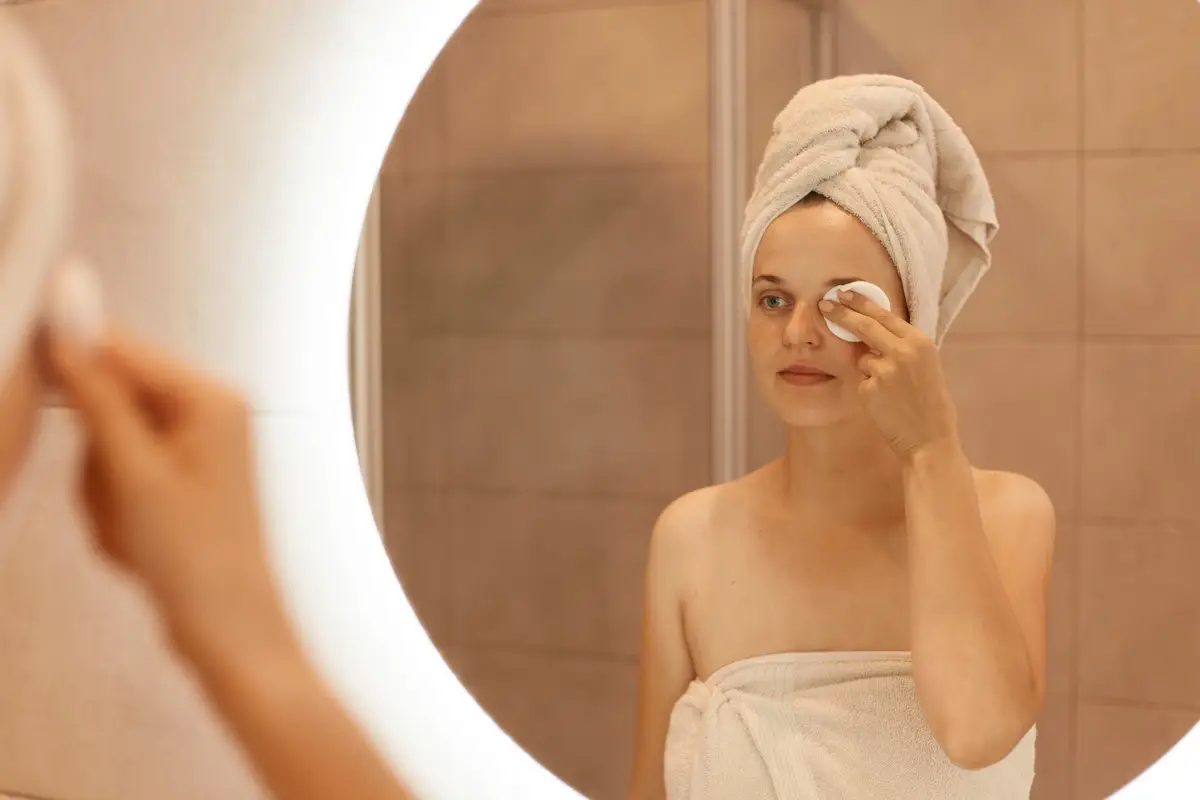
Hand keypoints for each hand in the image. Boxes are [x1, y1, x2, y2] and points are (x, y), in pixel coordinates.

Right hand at [48, 327, 289, 655]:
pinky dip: (115, 510)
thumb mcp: (134, 473)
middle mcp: (210, 412)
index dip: (71, 361)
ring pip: (108, 446)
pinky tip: (137, 543)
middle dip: (96, 458)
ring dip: (103, 492)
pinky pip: (121, 477)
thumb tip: (68, 328)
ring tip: (130, 530)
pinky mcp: (181, 479)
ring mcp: (196, 447)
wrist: (227, 625)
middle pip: (112, 403)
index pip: (123, 350)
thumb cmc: (195, 555)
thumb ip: (98, 396)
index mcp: (210, 398)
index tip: (28, 368)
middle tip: (115, 502)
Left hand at [819, 290, 959, 459]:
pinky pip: (861, 380)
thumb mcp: (925, 365)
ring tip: (892, 391)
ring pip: (862, 358)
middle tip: (824, 303)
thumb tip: (874, 330)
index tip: (844, 293)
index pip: (885, 315)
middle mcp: (902, 351)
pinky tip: (885, 403)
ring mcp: (884, 370)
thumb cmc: (930, 403)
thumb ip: (903, 346)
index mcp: (920, 342)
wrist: (930, 438)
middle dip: (842, 313)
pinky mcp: (869, 388)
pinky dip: (869, 389)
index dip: (862, 303)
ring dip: (869, 369)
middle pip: (864, 326)